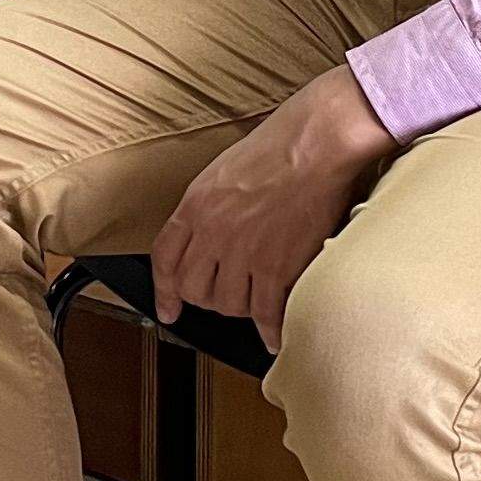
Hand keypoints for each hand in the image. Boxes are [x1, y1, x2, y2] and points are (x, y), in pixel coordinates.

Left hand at [149, 66, 397, 350]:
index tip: (169, 308)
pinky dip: (271, 330)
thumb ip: (210, 204)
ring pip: (229, 305)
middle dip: (207, 299)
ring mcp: (244, 253)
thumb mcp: (225, 170)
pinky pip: (267, 313)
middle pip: (195, 290)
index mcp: (196, 205)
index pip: (165, 259)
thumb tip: (211, 231)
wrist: (316, 145)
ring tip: (255, 303)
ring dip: (241, 308)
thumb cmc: (280, 145)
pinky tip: (274, 335)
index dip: (164, 291)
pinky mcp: (277, 267)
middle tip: (225, 296)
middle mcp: (213, 233)